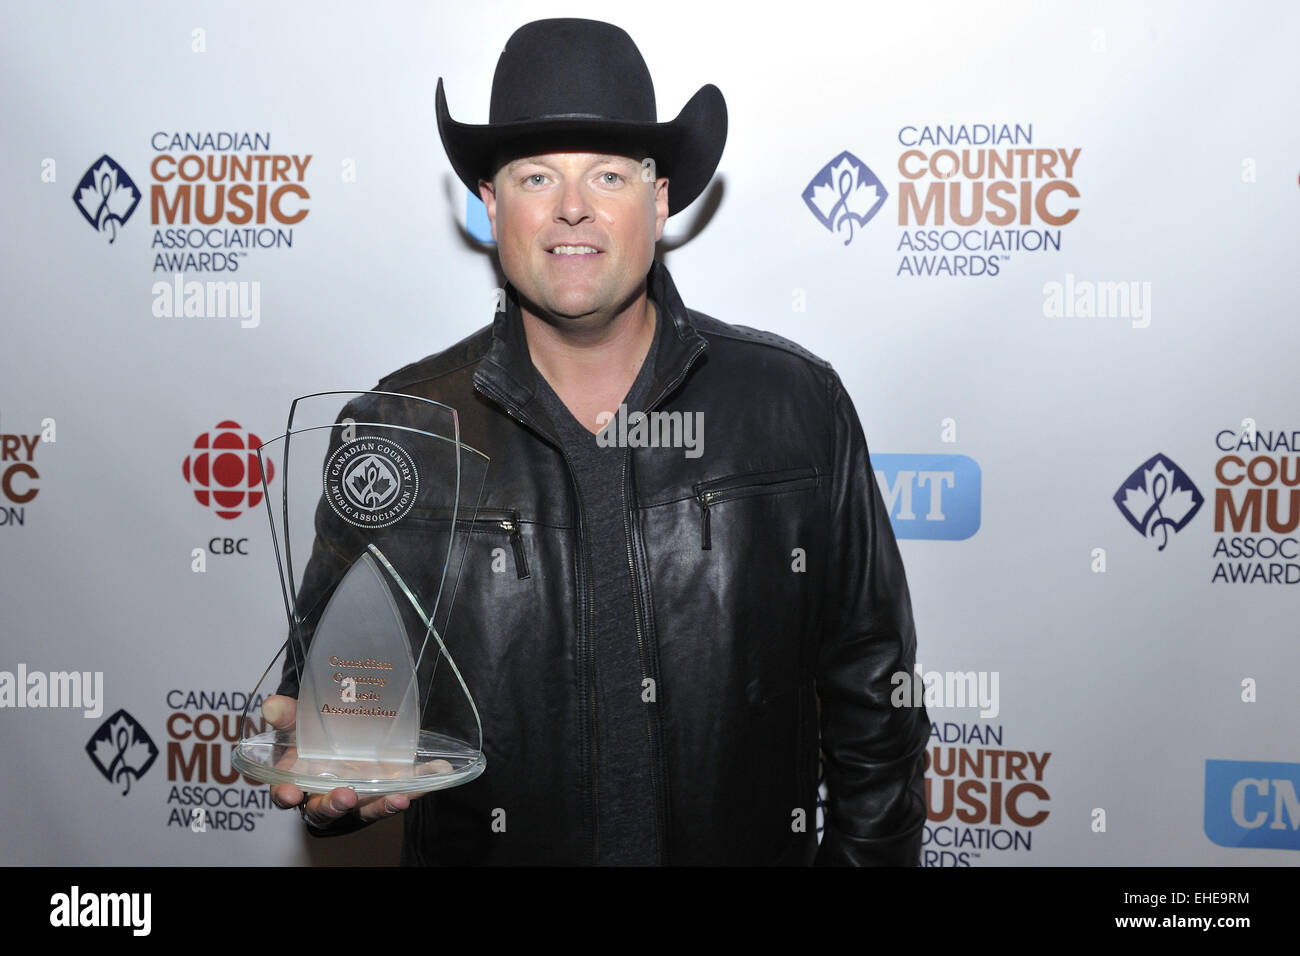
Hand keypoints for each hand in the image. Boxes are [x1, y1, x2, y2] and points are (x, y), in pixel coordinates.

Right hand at [262, 694, 413, 826]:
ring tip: (397, 799)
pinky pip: (403, 792)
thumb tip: (272, 705)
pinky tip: (438, 773)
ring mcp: (359, 795)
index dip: (286, 796)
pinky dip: (419, 785)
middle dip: (335, 805)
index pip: (286, 795)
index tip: (291, 794)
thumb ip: (289, 715)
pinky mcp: (387, 789)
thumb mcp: (300, 722)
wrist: (345, 733)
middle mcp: (327, 794)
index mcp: (299, 780)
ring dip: (381, 806)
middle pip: (326, 810)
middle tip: (345, 796)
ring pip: (366, 809)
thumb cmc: (315, 736)